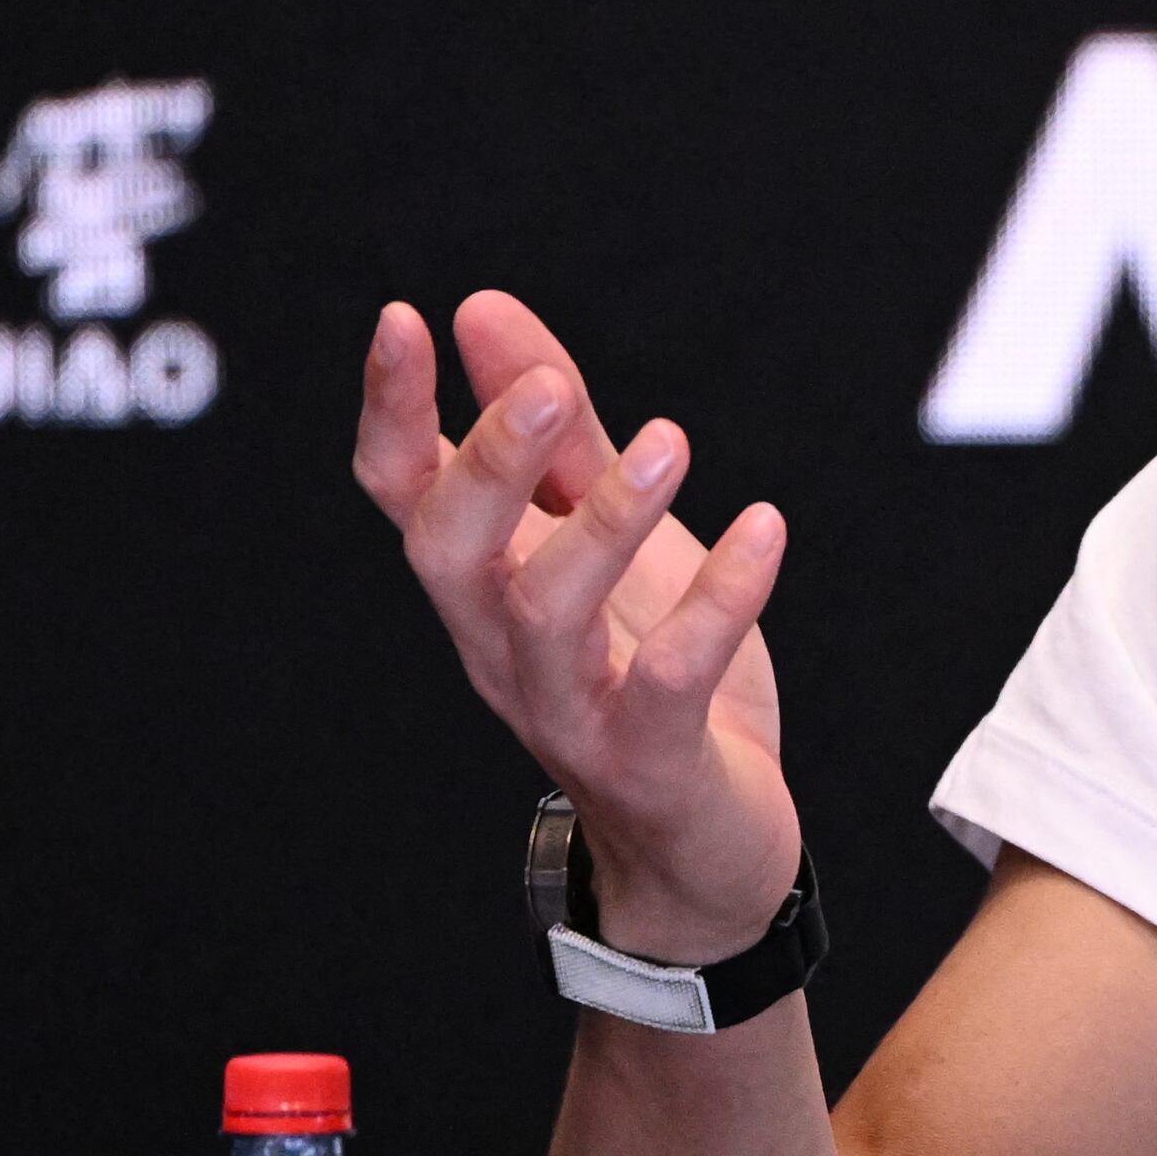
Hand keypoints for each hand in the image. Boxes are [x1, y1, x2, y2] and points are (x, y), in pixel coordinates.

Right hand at [353, 290, 800, 965]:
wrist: (709, 844)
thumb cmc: (650, 674)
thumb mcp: (606, 534)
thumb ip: (556, 433)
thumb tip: (480, 311)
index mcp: (484, 586)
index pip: (403, 494)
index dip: (391, 412)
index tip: (404, 319)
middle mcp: (503, 648)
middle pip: (449, 552)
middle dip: (490, 462)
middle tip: (552, 383)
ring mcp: (569, 711)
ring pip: (545, 613)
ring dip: (603, 521)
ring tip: (673, 444)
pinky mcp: (649, 761)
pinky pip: (668, 681)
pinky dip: (718, 603)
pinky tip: (765, 532)